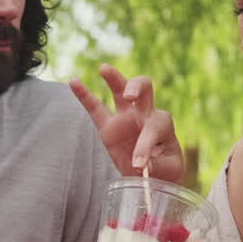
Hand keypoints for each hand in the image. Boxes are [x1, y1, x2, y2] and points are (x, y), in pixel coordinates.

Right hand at [70, 64, 184, 182]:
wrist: (154, 172)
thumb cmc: (165, 168)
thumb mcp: (169, 169)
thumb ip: (159, 165)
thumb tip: (142, 164)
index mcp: (163, 124)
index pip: (153, 128)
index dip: (145, 145)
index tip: (137, 165)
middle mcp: (145, 114)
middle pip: (144, 89)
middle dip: (137, 88)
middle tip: (129, 96)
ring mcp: (125, 117)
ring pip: (120, 90)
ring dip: (114, 79)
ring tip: (104, 69)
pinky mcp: (108, 126)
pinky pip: (94, 108)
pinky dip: (84, 95)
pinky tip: (73, 81)